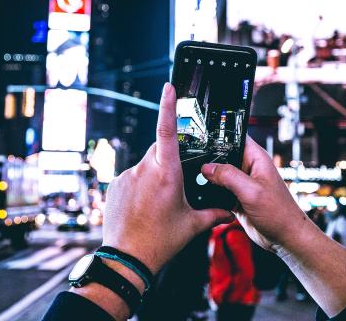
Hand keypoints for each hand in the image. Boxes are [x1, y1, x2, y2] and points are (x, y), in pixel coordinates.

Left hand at [102, 83, 233, 273]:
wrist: (127, 258)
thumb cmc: (161, 241)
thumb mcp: (192, 225)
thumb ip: (214, 213)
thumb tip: (230, 211)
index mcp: (167, 173)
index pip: (168, 131)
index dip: (168, 106)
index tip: (169, 87)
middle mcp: (144, 169)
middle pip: (159, 148)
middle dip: (170, 157)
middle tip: (176, 182)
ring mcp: (126, 176)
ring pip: (146, 164)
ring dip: (154, 175)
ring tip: (158, 203)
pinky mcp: (115, 185)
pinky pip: (132, 176)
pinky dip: (140, 185)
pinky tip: (144, 207)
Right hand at [201, 137, 310, 251]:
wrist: (285, 238)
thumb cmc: (279, 213)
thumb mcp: (252, 191)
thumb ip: (229, 176)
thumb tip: (207, 167)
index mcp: (256, 158)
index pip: (235, 138)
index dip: (219, 137)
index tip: (201, 140)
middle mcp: (248, 168)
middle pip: (223, 155)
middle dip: (209, 160)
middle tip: (193, 164)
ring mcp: (242, 183)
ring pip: (219, 174)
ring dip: (209, 178)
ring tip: (194, 180)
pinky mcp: (236, 198)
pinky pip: (219, 191)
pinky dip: (211, 193)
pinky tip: (201, 195)